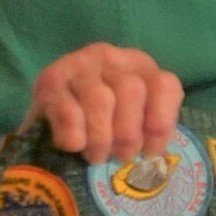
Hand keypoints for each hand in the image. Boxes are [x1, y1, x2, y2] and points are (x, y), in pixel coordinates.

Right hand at [28, 44, 183, 163]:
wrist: (51, 120)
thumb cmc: (103, 125)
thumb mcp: (135, 123)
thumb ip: (150, 130)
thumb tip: (156, 156)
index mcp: (140, 67)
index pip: (166, 86)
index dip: (161, 124)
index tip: (150, 151)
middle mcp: (111, 58)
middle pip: (131, 90)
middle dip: (128, 135)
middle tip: (119, 157)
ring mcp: (78, 65)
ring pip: (100, 99)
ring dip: (101, 138)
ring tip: (97, 156)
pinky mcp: (49, 81)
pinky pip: (69, 112)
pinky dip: (75, 136)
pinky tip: (74, 147)